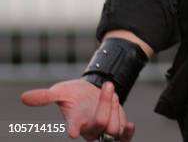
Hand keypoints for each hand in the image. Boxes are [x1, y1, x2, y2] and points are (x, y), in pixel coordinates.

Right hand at [21, 79, 135, 139]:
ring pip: (114, 127)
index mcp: (75, 121)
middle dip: (106, 103)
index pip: (74, 127)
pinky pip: (124, 136)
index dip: (74, 128)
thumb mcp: (60, 91)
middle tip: (107, 85)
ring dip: (116, 108)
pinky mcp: (116, 125)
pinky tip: (129, 124)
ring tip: (111, 93)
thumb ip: (45, 96)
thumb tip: (24, 97)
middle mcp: (90, 129)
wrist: (91, 92)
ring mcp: (104, 128)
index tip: (73, 130)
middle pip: (101, 123)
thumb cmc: (74, 95)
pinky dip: (128, 131)